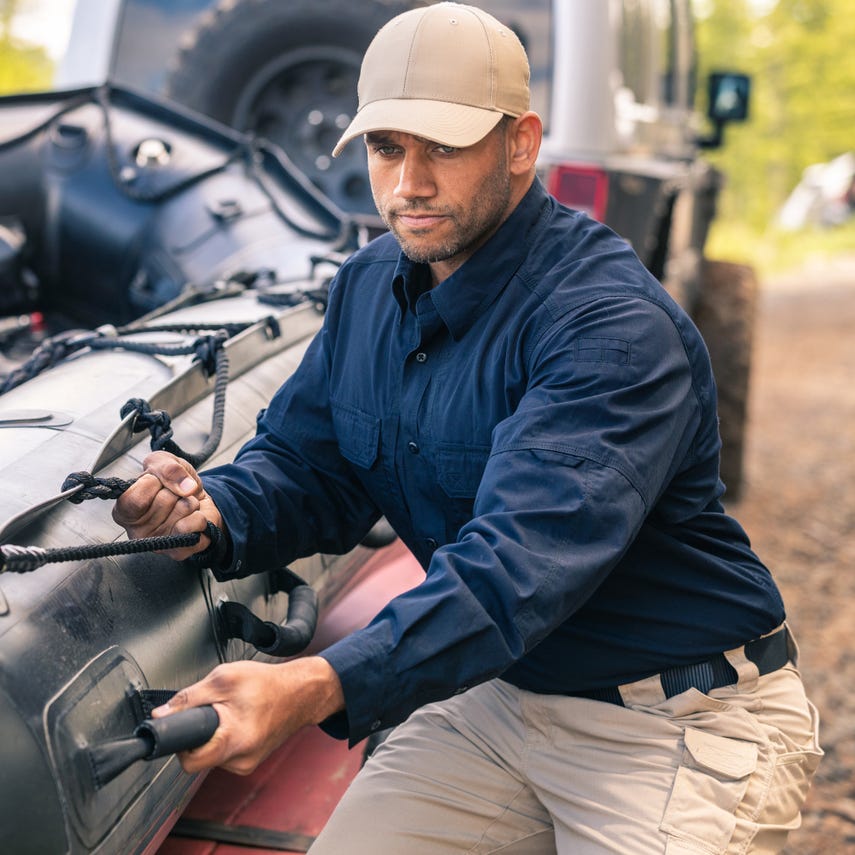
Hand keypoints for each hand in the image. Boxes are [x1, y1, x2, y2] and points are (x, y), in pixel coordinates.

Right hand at [112, 450, 222, 559]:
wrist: (197, 499)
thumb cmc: (173, 484)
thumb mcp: (164, 463)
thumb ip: (167, 467)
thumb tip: (186, 487)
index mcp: (123, 510)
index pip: (137, 496)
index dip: (153, 482)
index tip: (156, 482)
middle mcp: (136, 531)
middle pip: (164, 500)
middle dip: (175, 491)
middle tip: (173, 496)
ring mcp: (158, 543)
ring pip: (183, 508)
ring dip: (189, 501)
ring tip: (182, 506)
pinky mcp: (178, 551)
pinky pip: (196, 524)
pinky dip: (200, 515)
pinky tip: (192, 518)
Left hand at [151, 657, 345, 774]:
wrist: (301, 693)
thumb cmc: (269, 683)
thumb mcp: (224, 678)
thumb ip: (189, 697)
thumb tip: (162, 714)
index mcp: (234, 741)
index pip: (189, 761)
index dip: (179, 742)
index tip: (180, 728)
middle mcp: (240, 760)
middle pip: (199, 756)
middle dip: (199, 733)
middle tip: (213, 709)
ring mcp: (246, 764)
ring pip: (211, 754)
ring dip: (213, 734)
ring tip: (231, 711)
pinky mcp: (250, 762)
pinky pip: (224, 753)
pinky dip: (225, 737)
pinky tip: (239, 719)